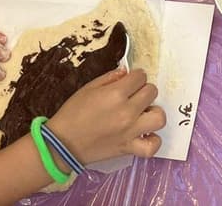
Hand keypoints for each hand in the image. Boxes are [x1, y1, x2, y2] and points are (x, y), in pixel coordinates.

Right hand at [49, 68, 164, 163]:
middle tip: (134, 95)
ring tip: (142, 113)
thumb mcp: (89, 87)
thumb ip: (111, 77)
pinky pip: (152, 147)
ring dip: (153, 112)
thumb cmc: (73, 112)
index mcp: (116, 94)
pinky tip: (144, 134)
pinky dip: (153, 140)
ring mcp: (130, 131)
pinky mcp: (128, 148)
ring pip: (159, 118)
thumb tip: (127, 72)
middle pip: (152, 92)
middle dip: (144, 90)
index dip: (135, 76)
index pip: (141, 76)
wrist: (62, 144)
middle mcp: (127, 112)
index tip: (129, 81)